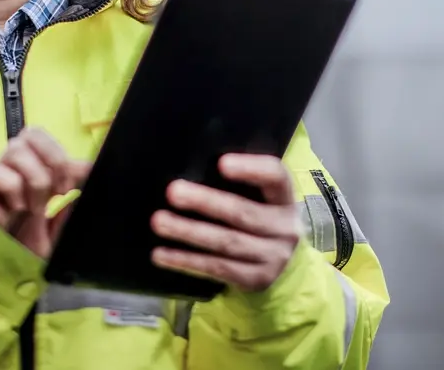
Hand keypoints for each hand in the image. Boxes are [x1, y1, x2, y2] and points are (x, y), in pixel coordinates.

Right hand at [0, 128, 90, 258]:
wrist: (35, 258)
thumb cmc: (52, 228)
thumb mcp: (70, 201)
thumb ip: (77, 176)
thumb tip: (89, 161)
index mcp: (37, 158)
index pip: (38, 133)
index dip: (55, 156)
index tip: (66, 187)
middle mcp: (16, 161)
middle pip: (27, 136)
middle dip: (48, 168)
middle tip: (54, 195)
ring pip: (14, 151)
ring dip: (33, 182)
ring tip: (35, 208)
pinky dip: (10, 191)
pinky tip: (14, 211)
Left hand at [149, 154, 300, 292]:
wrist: (281, 263)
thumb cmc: (258, 217)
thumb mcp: (260, 198)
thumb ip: (238, 184)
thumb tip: (190, 168)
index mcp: (284, 198)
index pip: (275, 177)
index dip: (251, 169)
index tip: (221, 163)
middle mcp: (285, 228)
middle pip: (242, 212)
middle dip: (205, 201)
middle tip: (173, 192)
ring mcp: (273, 257)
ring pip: (226, 242)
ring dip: (189, 231)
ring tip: (159, 221)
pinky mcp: (255, 280)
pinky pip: (217, 268)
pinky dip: (186, 261)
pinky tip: (161, 254)